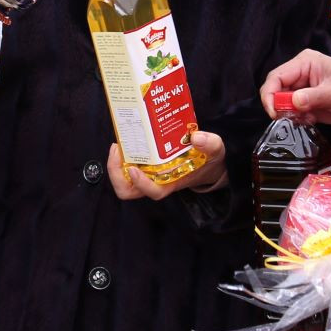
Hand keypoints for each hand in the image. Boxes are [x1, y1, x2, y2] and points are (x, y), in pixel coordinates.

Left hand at [105, 132, 228, 200]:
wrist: (208, 162)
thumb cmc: (209, 160)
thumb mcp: (216, 150)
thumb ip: (210, 144)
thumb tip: (197, 138)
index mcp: (172, 183)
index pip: (154, 192)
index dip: (141, 183)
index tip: (132, 167)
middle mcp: (156, 182)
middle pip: (128, 190)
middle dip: (116, 173)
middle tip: (118, 149)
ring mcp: (148, 175)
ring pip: (122, 180)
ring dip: (114, 165)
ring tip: (118, 145)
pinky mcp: (144, 165)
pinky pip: (125, 167)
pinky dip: (120, 157)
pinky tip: (125, 141)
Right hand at [261, 51, 330, 122]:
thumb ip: (313, 97)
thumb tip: (294, 101)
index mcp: (304, 63)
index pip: (276, 77)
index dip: (269, 95)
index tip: (274, 112)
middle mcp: (298, 73)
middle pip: (275, 90)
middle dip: (280, 107)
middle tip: (292, 117)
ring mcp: (300, 86)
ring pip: (281, 102)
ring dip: (290, 114)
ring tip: (307, 117)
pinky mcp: (303, 99)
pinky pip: (291, 110)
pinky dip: (297, 118)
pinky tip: (311, 118)